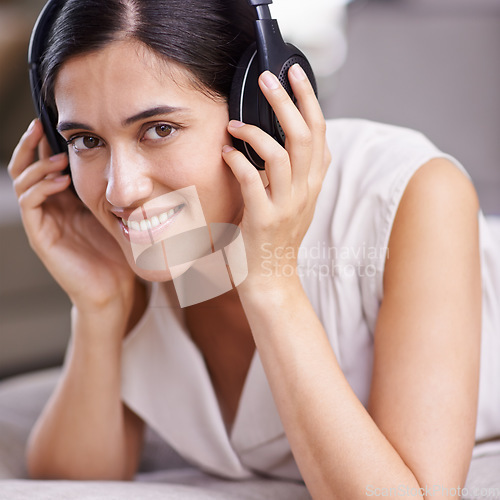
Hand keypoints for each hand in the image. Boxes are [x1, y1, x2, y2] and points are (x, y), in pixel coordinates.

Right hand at [8, 120, 136, 313]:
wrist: (114, 288)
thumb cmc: (118, 251)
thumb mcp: (116, 212)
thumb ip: (110, 189)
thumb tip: (124, 161)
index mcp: (65, 200)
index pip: (45, 164)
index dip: (46, 143)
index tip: (56, 121)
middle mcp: (50, 208)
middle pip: (27, 168)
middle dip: (32, 145)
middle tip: (40, 125)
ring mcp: (43, 222)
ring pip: (23, 183)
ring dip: (37, 166)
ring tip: (56, 157)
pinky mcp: (41, 237)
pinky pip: (32, 205)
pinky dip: (41, 188)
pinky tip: (61, 180)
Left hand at [222, 64, 331, 291]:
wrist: (272, 279)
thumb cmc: (277, 238)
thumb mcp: (297, 203)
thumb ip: (299, 174)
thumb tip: (290, 140)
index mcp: (313, 184)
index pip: (320, 133)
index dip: (310, 101)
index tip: (296, 74)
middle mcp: (305, 192)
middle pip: (304, 136)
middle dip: (288, 101)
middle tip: (268, 79)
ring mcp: (286, 206)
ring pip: (282, 155)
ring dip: (256, 132)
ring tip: (235, 124)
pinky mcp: (264, 219)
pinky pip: (252, 181)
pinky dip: (237, 162)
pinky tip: (226, 153)